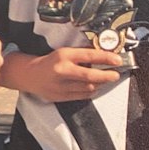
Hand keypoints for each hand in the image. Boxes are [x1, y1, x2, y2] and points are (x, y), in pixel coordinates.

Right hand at [1, 46, 121, 101]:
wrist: (31, 75)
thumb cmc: (50, 62)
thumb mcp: (65, 52)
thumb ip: (82, 55)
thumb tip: (104, 57)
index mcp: (64, 55)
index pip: (89, 56)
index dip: (106, 58)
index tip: (117, 60)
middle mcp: (62, 70)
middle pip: (90, 76)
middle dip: (106, 76)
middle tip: (115, 74)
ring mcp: (61, 85)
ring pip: (88, 87)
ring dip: (99, 84)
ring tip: (104, 79)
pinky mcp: (60, 97)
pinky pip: (82, 96)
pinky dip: (91, 91)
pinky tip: (93, 87)